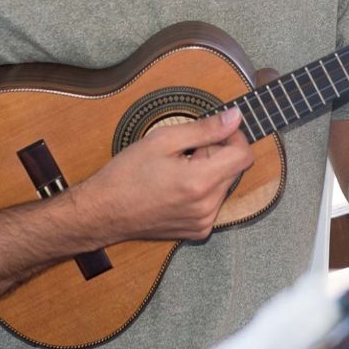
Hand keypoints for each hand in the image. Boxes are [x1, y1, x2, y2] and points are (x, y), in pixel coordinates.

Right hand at [73, 108, 253, 244]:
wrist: (104, 212)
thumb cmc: (127, 174)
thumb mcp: (163, 140)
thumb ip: (205, 129)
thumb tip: (235, 117)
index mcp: (200, 182)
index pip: (244, 155)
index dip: (234, 137)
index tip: (216, 130)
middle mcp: (207, 207)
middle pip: (234, 170)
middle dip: (217, 154)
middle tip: (186, 151)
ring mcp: (203, 222)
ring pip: (224, 186)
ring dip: (210, 172)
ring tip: (178, 170)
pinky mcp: (197, 231)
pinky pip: (213, 203)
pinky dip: (202, 190)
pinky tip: (176, 187)